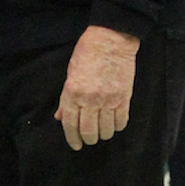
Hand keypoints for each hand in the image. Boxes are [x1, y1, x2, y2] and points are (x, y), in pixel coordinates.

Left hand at [54, 26, 138, 150]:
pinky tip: (115, 125)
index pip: (70, 124)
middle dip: (88, 139)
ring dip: (103, 135)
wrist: (110, 40)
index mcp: (72, 94)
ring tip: (102, 133)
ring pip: (106, 130)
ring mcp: (108, 100)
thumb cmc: (86, 54)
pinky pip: (121, 121)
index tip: (76, 145)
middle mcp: (89, 100)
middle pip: (88, 131)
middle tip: (89, 140)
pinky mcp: (124, 98)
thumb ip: (65, 99)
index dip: (72, 138)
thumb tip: (60, 117)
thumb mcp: (70, 75)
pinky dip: (117, 127)